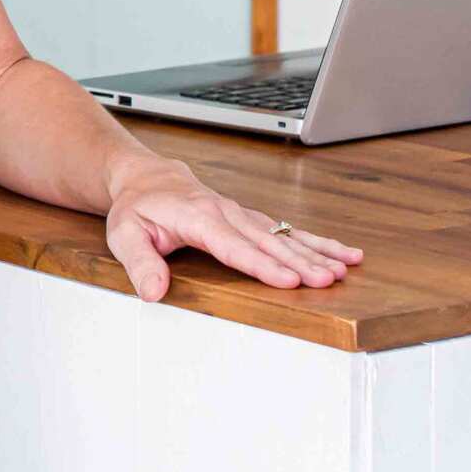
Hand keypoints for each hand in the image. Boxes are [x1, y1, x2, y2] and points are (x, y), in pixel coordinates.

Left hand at [105, 155, 364, 303]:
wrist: (148, 179)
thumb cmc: (137, 207)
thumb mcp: (124, 234)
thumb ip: (140, 263)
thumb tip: (154, 292)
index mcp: (198, 217)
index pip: (234, 246)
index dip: (262, 265)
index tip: (289, 281)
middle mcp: (227, 213)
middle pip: (268, 241)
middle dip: (300, 261)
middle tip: (327, 280)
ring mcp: (243, 215)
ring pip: (285, 235)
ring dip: (317, 251)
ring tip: (346, 268)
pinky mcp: (252, 220)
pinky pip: (289, 231)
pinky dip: (318, 242)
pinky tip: (344, 254)